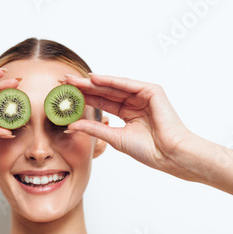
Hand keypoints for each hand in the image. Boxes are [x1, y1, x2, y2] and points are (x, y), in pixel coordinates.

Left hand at [64, 74, 196, 177]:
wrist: (169, 154)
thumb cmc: (149, 150)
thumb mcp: (114, 138)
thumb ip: (94, 129)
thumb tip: (71, 125)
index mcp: (127, 113)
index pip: (101, 102)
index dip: (83, 98)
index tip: (64, 95)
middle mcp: (134, 102)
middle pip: (104, 92)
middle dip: (84, 87)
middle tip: (63, 81)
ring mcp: (143, 95)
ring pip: (113, 86)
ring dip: (92, 82)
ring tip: (73, 80)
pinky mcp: (151, 91)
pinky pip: (126, 83)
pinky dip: (110, 80)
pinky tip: (93, 79)